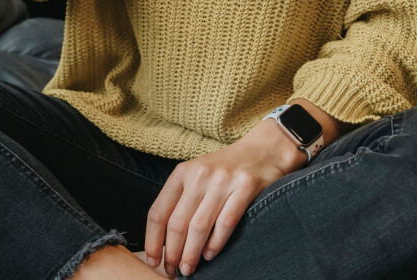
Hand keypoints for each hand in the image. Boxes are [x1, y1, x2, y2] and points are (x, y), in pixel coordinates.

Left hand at [143, 120, 303, 275]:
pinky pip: (226, 222)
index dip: (152, 241)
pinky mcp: (245, 187)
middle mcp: (199, 175)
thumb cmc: (225, 170)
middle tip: (173, 271)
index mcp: (182, 172)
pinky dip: (216, 243)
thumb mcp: (196, 175)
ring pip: (199, 227)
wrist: (263, 150)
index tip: (152, 260)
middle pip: (177, 223)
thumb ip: (181, 201)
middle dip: (172, 254)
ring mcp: (222, 181)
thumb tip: (164, 242)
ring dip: (191, 254)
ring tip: (188, 269)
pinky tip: (210, 255)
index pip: (158, 212)